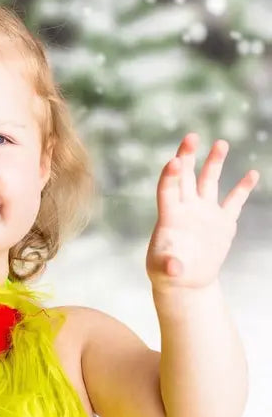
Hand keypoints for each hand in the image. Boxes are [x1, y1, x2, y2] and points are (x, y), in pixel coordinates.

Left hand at [146, 133, 259, 291]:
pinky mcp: (222, 222)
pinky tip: (252, 173)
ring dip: (214, 162)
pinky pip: (234, 201)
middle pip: (186, 176)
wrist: (187, 280)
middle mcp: (187, 208)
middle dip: (188, 155)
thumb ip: (169, 267)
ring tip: (221, 143)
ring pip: (209, 181)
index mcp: (170, 216)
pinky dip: (243, 188)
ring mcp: (205, 212)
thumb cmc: (168, 274)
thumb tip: (175, 268)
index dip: (171, 175)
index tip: (175, 161)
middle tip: (192, 136)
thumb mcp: (164, 272)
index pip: (168, 189)